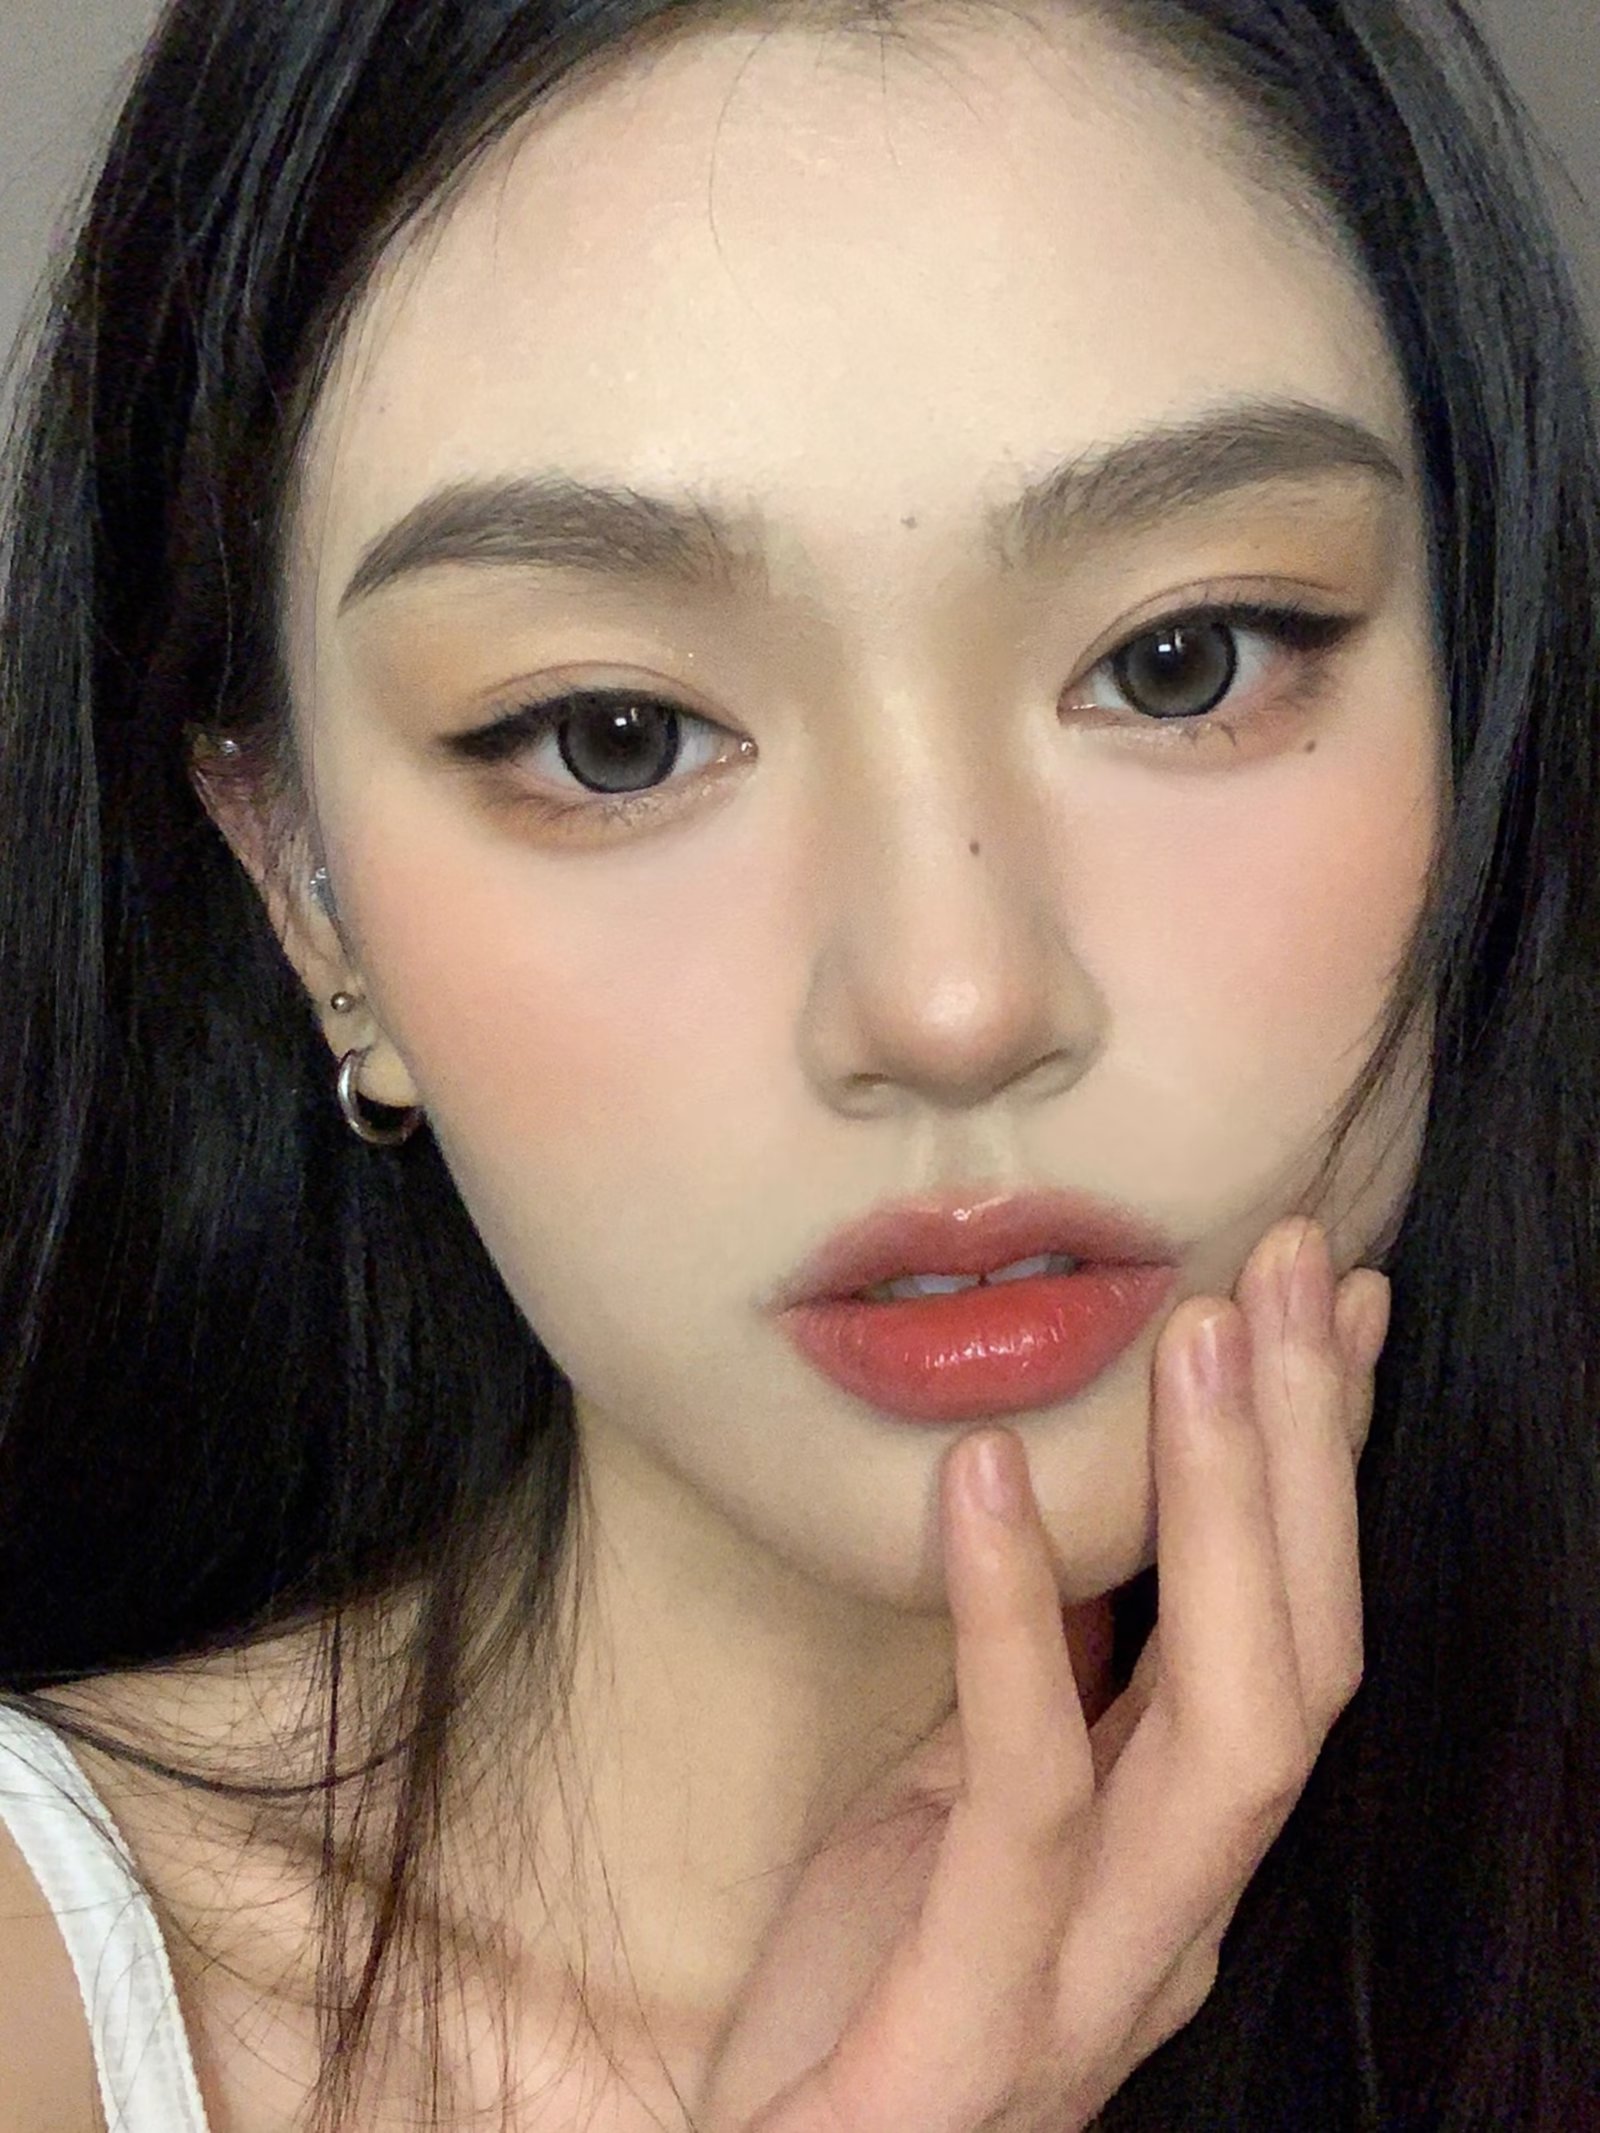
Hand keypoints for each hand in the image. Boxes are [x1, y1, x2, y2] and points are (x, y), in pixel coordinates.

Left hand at [698, 1217, 1390, 2132]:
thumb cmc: (862, 1974)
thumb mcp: (957, 1796)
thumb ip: (1045, 1679)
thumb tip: (1082, 1507)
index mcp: (1179, 1850)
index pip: (1295, 1630)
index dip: (1326, 1463)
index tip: (1336, 1298)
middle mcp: (1180, 1914)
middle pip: (1305, 1662)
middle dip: (1311, 1453)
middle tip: (1297, 1263)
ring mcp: (1097, 1978)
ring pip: (1233, 1729)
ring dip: (1229, 1517)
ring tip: (1197, 1338)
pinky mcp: (981, 2016)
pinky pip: (1029, 1793)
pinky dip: (1016, 1621)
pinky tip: (983, 1475)